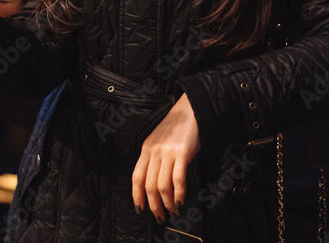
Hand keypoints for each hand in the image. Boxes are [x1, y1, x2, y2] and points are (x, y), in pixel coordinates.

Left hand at [132, 94, 199, 222]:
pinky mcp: (182, 153)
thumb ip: (155, 158)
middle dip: (154, 205)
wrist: (192, 110)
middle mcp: (154, 152)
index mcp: (146, 149)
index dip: (137, 195)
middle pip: (149, 185)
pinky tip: (180, 201)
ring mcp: (167, 152)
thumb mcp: (159, 141)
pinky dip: (178, 193)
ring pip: (162, 185)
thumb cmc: (178, 128)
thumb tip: (156, 184)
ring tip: (173, 212)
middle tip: (160, 217)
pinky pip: (177, 179)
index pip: (136, 176)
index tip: (140, 209)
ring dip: (167, 203)